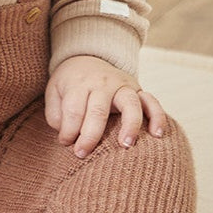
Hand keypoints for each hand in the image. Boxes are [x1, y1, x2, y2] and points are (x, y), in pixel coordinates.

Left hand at [45, 54, 166, 157]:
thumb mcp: (54, 93)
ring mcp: (123, 85)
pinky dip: (157, 116)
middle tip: (82, 154)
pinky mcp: (139, 89)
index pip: (74, 110)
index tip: (66, 143)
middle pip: (98, 109)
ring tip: (125, 145)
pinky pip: (152, 101)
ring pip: (130, 103)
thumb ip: (57, 115)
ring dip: (129, 125)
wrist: (86, 59)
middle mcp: (103, 82)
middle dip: (90, 135)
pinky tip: (157, 134)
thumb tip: (69, 137)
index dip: (68, 131)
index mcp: (79, 83)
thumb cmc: (69, 84)